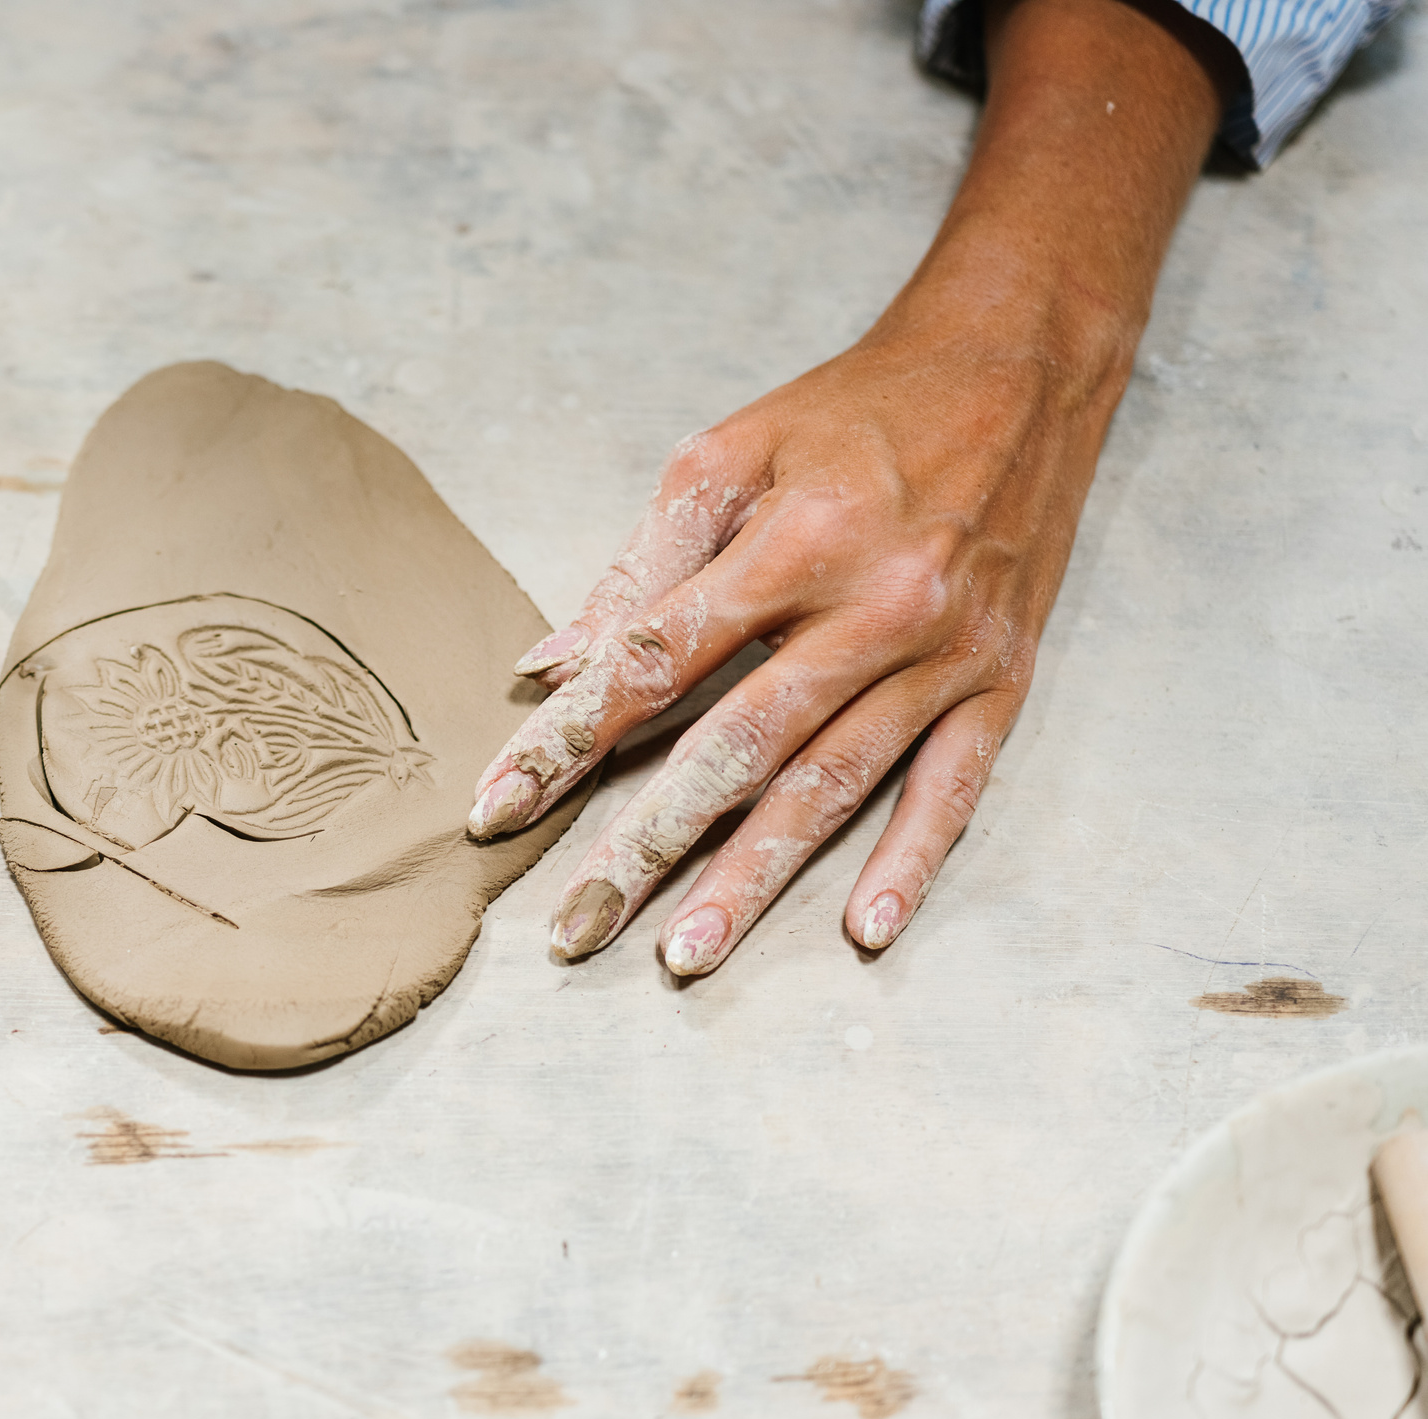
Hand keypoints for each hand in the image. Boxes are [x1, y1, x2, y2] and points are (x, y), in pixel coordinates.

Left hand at [464, 0, 1230, 973]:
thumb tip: (545, 667)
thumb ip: (639, 568)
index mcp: (793, 541)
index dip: (569, 740)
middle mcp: (873, 604)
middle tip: (577, 926)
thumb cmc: (854, 412)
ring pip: (832, 785)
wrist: (1020, 361)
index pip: (656, 662)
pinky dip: (910, 861)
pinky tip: (864, 931)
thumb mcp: (729, 454)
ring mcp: (943, 652)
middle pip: (737, 749)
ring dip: (755, 878)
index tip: (500, 806)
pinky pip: (954, 788)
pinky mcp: (1002, 680)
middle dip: (648, 845)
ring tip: (685, 954)